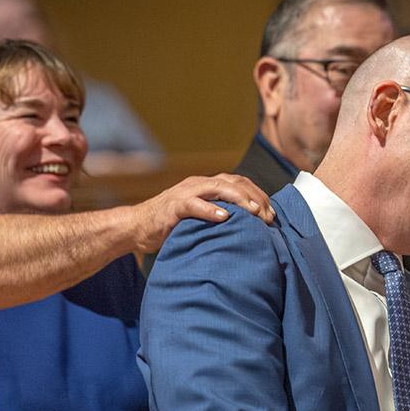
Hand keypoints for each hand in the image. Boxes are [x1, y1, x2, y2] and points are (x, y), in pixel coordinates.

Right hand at [130, 173, 274, 252]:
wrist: (137, 227)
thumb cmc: (171, 226)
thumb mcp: (201, 219)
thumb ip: (220, 217)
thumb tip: (249, 229)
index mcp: (207, 185)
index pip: (240, 182)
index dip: (258, 195)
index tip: (272, 213)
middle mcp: (199, 184)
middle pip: (233, 182)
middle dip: (254, 197)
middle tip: (268, 216)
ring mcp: (185, 192)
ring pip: (217, 188)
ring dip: (238, 199)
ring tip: (254, 212)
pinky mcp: (173, 206)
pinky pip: (193, 205)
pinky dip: (210, 210)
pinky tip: (224, 217)